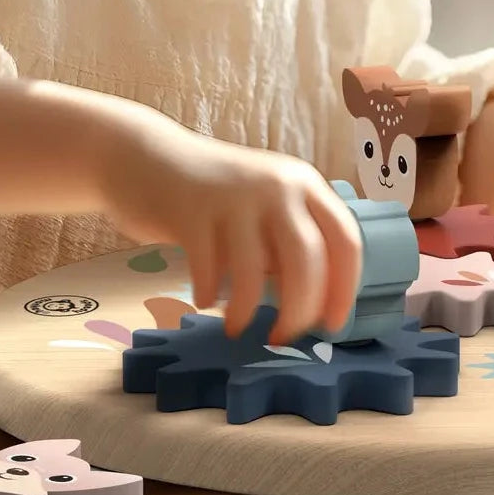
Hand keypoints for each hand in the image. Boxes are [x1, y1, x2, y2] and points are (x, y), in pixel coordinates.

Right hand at [103, 118, 363, 346]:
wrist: (149, 157)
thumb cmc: (217, 194)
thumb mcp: (266, 206)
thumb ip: (291, 243)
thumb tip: (315, 306)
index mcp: (303, 183)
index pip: (344, 240)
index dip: (344, 289)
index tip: (332, 325)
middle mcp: (276, 185)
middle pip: (306, 259)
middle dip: (299, 309)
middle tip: (284, 337)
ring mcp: (233, 196)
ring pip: (255, 271)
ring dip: (246, 310)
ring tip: (236, 327)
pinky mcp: (192, 211)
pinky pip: (209, 270)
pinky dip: (209, 295)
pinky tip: (205, 300)